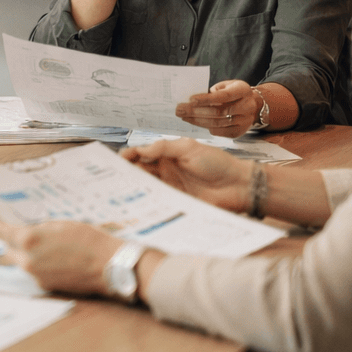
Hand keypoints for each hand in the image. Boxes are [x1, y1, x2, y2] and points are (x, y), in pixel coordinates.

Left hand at [0, 221, 121, 295]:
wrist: (109, 266)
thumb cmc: (89, 240)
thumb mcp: (61, 224)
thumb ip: (39, 228)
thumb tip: (27, 229)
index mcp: (29, 239)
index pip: (1, 233)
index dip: (1, 229)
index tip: (1, 227)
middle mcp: (27, 260)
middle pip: (8, 250)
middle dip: (15, 243)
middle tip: (28, 237)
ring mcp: (35, 275)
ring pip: (21, 263)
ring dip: (27, 256)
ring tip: (48, 249)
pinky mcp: (45, 286)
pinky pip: (34, 273)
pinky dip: (39, 267)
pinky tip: (56, 261)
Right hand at [120, 137, 250, 213]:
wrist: (239, 186)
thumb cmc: (218, 163)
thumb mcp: (189, 148)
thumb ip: (164, 147)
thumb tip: (140, 149)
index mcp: (167, 155)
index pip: (141, 154)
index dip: (128, 156)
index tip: (116, 160)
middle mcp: (165, 172)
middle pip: (139, 172)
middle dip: (125, 173)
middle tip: (112, 177)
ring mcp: (170, 189)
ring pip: (145, 187)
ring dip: (133, 188)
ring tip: (119, 190)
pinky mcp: (175, 204)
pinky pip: (157, 203)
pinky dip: (146, 202)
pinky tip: (137, 203)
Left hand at [177, 79, 260, 137]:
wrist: (254, 105)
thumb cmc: (235, 93)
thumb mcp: (228, 85)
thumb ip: (214, 90)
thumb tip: (193, 99)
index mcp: (243, 91)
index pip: (224, 96)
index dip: (207, 98)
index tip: (191, 99)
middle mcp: (246, 107)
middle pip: (218, 112)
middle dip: (196, 111)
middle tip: (180, 109)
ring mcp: (244, 121)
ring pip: (216, 123)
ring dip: (197, 120)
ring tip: (183, 116)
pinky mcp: (238, 132)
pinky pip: (218, 132)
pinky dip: (205, 127)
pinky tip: (194, 122)